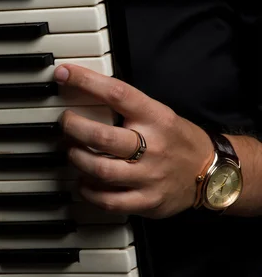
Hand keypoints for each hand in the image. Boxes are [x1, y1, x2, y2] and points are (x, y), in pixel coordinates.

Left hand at [54, 64, 212, 218]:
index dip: (86, 82)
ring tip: (72, 151)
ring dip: (77, 158)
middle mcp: (153, 146)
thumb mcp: (158, 113)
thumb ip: (126, 106)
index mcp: (155, 117)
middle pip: (101, 136)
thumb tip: (85, 90)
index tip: (64, 74)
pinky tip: (84, 181)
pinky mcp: (147, 202)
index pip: (117, 93)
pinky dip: (88, 191)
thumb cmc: (177, 139)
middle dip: (73, 127)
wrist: (212, 173)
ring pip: (100, 170)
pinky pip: (108, 200)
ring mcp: (150, 176)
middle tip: (65, 122)